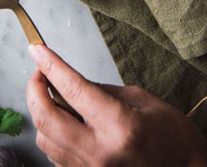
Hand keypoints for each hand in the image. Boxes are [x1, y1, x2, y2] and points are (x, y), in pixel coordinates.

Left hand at [26, 44, 206, 166]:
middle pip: (47, 118)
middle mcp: (99, 152)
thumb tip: (70, 82)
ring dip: (42, 112)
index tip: (37, 49)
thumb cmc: (172, 134)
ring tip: (52, 95)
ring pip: (45, 139)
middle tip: (39, 72)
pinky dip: (53, 134)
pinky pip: (56, 156)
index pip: (73, 89)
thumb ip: (102, 91)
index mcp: (119, 125)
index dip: (51, 65)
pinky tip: (64, 121)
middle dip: (34, 89)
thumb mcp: (141, 100)